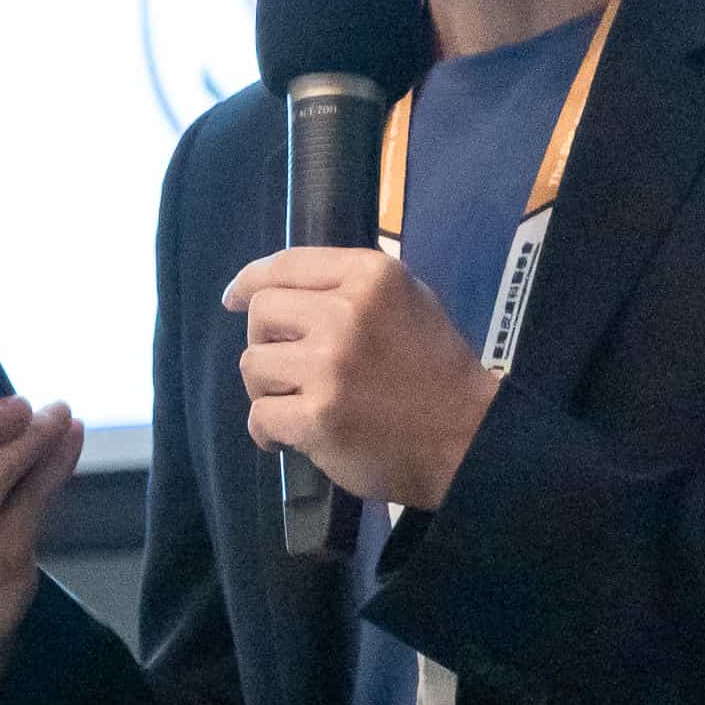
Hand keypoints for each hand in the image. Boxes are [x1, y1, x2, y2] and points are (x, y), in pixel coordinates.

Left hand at [217, 247, 497, 515]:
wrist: (469, 438)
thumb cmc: (435, 369)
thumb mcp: (407, 301)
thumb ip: (348, 286)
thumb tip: (270, 286)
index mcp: (371, 277)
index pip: (286, 266)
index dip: (250, 282)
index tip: (235, 298)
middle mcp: (346, 313)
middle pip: (261, 313)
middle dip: (268, 342)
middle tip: (294, 368)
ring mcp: (330, 366)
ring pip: (253, 365)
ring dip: (269, 389)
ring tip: (304, 402)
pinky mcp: (318, 416)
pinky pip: (259, 415)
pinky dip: (269, 431)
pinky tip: (293, 436)